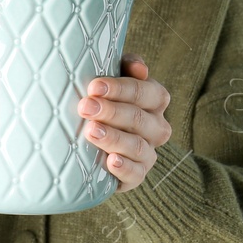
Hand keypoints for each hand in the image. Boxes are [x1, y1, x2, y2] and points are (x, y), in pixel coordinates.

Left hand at [78, 53, 172, 193]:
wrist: (87, 140)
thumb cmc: (101, 98)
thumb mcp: (111, 77)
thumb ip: (124, 66)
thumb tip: (140, 68)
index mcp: (155, 99)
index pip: (146, 92)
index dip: (121, 89)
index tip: (94, 86)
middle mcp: (157, 127)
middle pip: (139, 119)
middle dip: (111, 111)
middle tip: (85, 107)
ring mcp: (148, 153)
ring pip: (138, 147)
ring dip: (114, 138)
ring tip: (91, 131)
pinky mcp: (136, 176)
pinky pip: (137, 175)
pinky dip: (124, 168)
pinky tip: (110, 161)